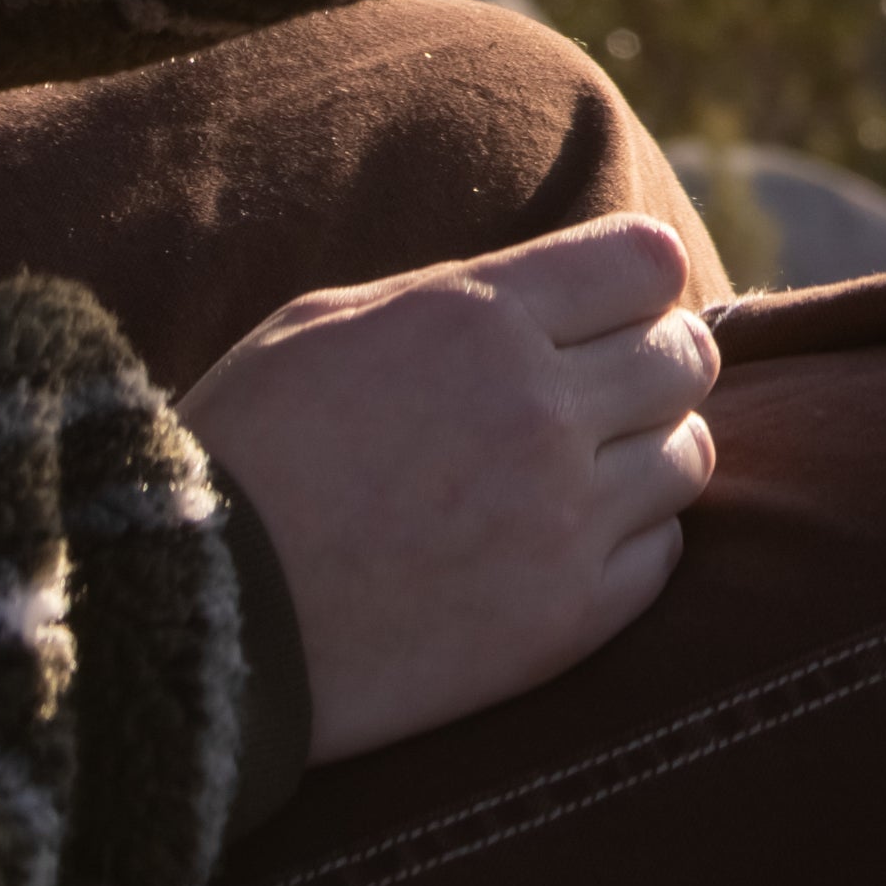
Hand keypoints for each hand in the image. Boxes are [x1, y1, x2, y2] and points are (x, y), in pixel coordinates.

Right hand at [180, 215, 717, 764]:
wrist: (195, 622)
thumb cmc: (250, 449)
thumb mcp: (335, 318)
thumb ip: (467, 294)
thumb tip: (560, 284)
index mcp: (483, 317)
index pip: (649, 262)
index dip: (636, 282)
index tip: (608, 309)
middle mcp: (541, 409)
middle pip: (686, 355)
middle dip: (652, 361)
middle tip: (599, 391)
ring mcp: (561, 521)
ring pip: (690, 454)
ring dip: (648, 453)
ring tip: (580, 470)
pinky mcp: (564, 623)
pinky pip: (664, 555)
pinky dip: (633, 542)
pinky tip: (565, 543)